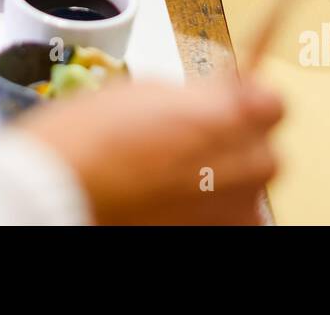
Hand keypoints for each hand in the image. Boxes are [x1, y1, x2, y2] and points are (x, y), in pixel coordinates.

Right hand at [18, 77, 282, 224]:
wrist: (55, 193)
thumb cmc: (87, 140)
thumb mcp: (147, 92)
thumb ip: (199, 96)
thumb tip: (222, 96)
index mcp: (232, 117)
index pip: (274, 103)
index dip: (247, 98)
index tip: (231, 98)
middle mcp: (244, 167)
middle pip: (264, 150)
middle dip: (234, 142)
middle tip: (188, 138)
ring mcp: (230, 212)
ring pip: (243, 190)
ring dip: (219, 180)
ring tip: (168, 174)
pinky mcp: (213, 237)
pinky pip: (221, 218)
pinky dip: (203, 209)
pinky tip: (164, 198)